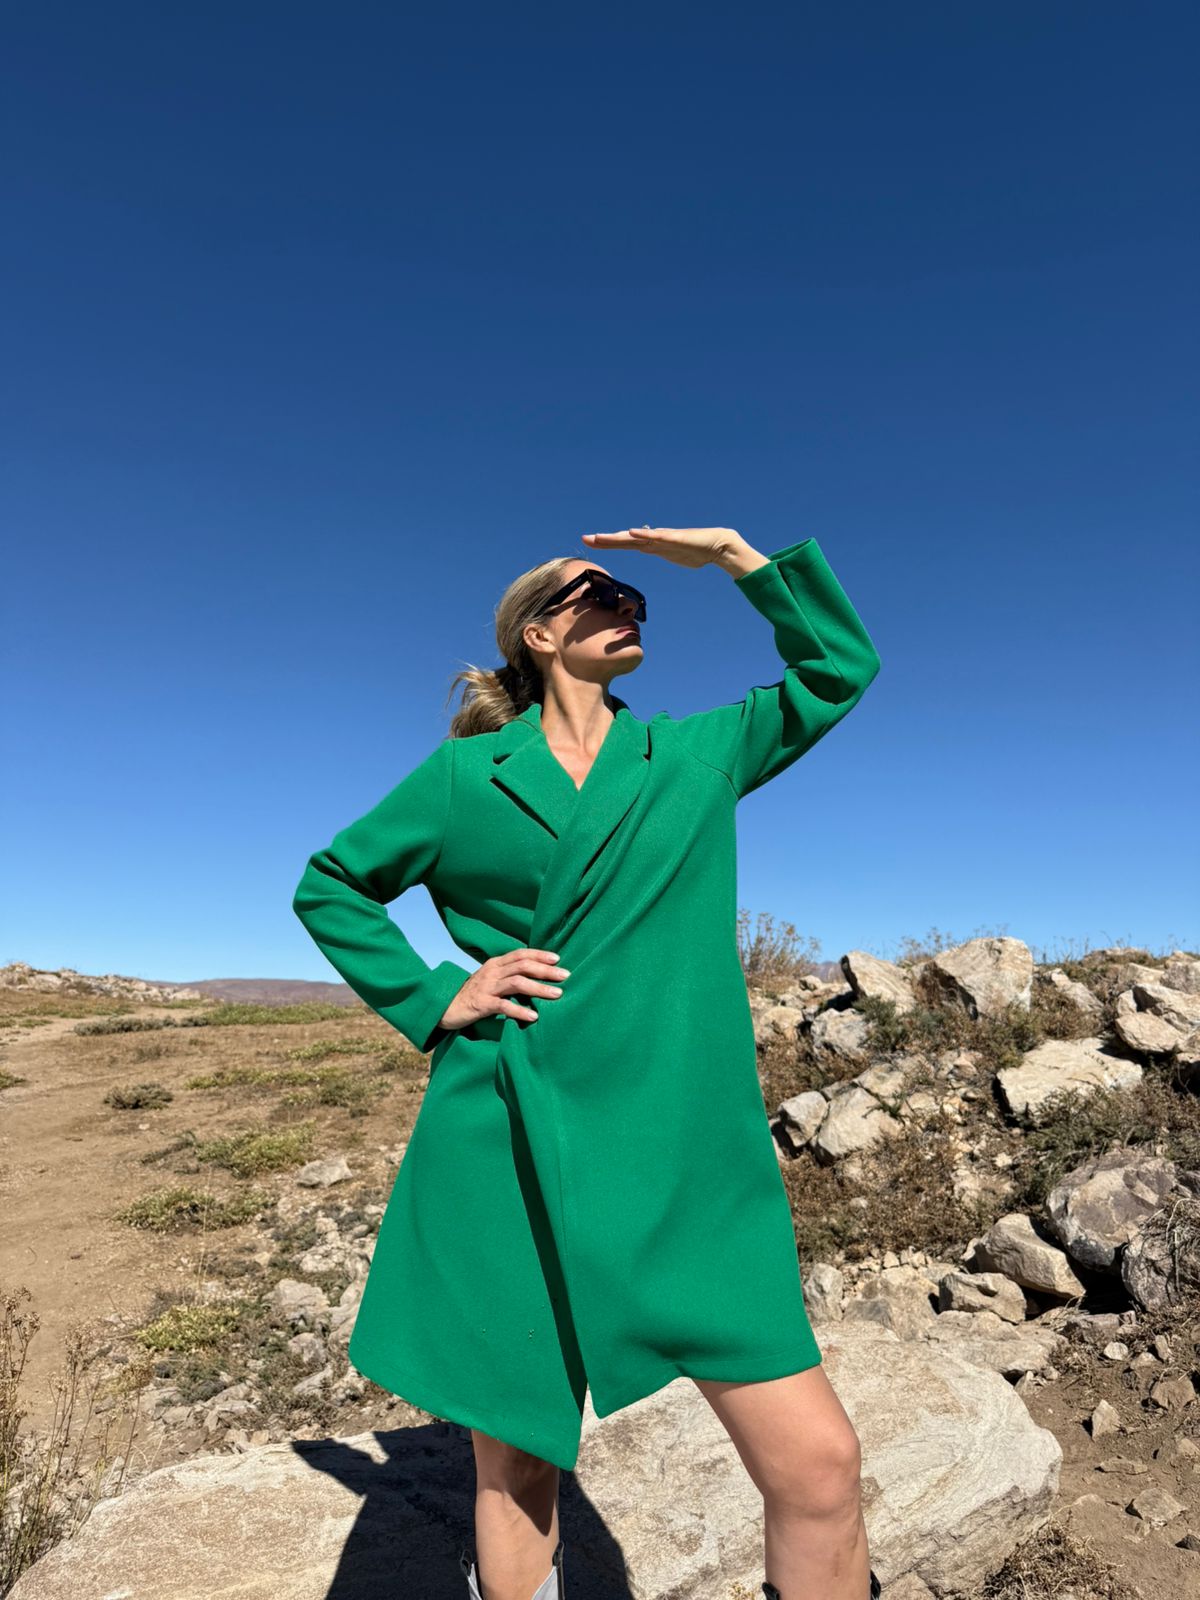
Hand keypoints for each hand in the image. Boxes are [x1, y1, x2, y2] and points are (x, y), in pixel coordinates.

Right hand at [439, 948, 570, 1028]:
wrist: (445, 1007)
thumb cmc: (473, 994)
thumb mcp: (490, 980)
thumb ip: (508, 975)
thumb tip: (535, 976)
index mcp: (495, 964)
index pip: (520, 954)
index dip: (539, 954)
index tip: (558, 959)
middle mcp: (492, 972)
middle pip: (522, 966)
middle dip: (545, 970)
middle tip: (565, 976)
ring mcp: (486, 987)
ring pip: (517, 983)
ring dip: (539, 988)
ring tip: (557, 995)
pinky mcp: (481, 1004)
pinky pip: (503, 1006)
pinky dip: (520, 1010)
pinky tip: (534, 1016)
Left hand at [581, 525, 745, 569]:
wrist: (719, 546)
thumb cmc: (697, 552)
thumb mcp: (674, 556)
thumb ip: (662, 552)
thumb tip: (655, 550)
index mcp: (653, 546)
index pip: (626, 544)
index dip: (608, 543)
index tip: (590, 543)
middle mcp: (654, 540)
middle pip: (625, 540)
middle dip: (605, 540)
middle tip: (585, 538)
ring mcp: (664, 538)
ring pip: (636, 537)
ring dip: (617, 538)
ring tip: (600, 537)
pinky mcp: (675, 538)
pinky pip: (657, 537)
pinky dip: (643, 535)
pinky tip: (631, 533)